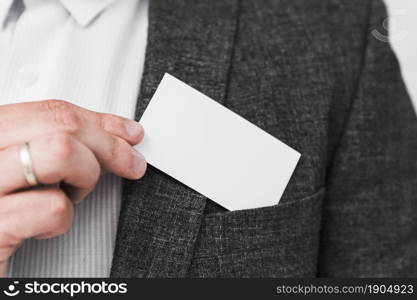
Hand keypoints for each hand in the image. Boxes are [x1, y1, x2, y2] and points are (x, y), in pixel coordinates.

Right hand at [0, 100, 146, 275]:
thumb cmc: (5, 216)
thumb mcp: (27, 171)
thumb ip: (60, 145)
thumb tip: (121, 134)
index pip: (51, 111)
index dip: (101, 122)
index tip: (129, 134)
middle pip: (61, 126)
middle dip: (109, 146)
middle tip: (129, 164)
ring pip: (59, 153)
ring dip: (83, 178)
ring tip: (70, 197)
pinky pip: (52, 207)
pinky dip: (64, 219)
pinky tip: (46, 227)